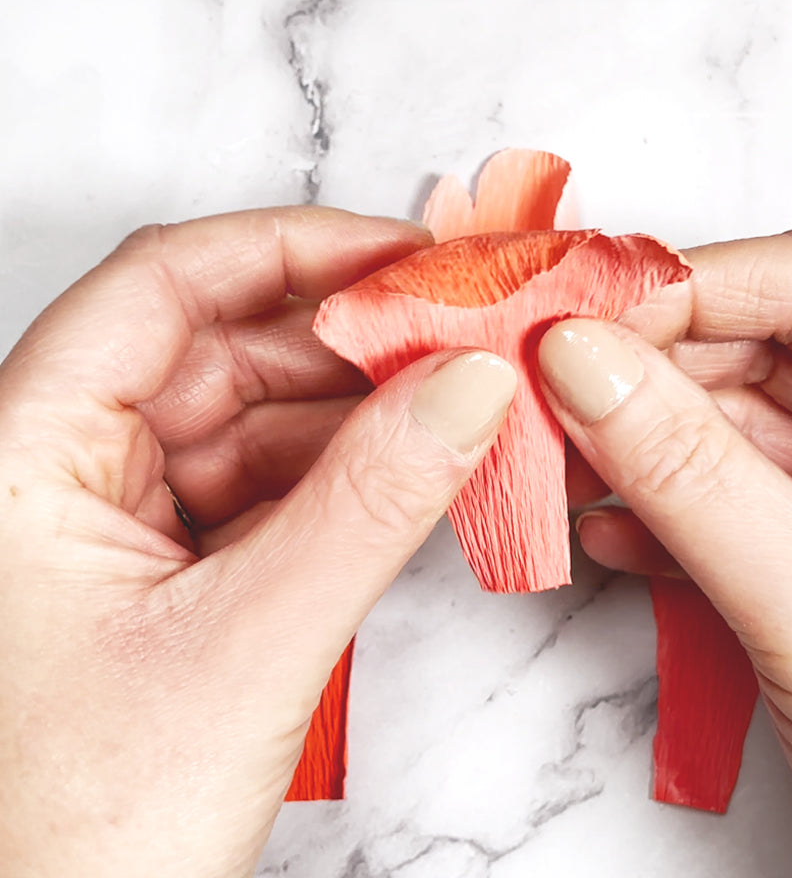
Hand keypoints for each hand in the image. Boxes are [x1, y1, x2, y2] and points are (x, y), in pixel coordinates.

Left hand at [0, 208, 515, 877]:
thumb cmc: (75, 835)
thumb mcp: (242, 649)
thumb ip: (371, 505)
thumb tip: (472, 386)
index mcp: (24, 449)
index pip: (166, 282)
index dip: (296, 247)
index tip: (410, 254)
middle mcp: (63, 464)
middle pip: (224, 344)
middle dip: (353, 339)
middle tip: (467, 338)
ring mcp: (118, 518)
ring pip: (257, 418)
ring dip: (362, 413)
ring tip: (465, 406)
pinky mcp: (168, 569)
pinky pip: (269, 487)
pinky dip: (347, 479)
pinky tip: (418, 473)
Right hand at [539, 229, 791, 877]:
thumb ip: (682, 467)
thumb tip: (574, 355)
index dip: (696, 287)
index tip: (583, 315)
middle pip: (776, 345)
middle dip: (656, 373)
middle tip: (550, 393)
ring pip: (748, 418)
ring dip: (650, 442)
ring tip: (562, 466)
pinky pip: (746, 488)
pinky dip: (672, 503)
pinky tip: (609, 529)